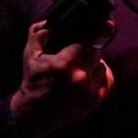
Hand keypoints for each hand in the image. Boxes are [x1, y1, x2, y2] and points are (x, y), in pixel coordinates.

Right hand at [9, 20, 114, 137]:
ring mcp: (88, 90)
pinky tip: (91, 72)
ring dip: (94, 62)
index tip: (106, 23)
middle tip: (76, 52)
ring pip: (102, 65)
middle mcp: (79, 77)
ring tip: (79, 65)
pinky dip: (101, 74)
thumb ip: (37, 34)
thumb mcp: (30, 55)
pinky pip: (108, 79)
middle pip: (95, 52)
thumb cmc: (32, 81)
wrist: (34, 114)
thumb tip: (49, 23)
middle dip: (88, 49)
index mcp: (64, 64)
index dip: (96, 31)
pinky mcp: (93, 101)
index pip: (89, 40)